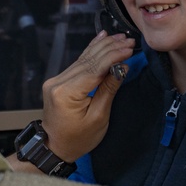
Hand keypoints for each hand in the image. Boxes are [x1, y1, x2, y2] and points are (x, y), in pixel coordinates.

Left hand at [40, 31, 134, 160]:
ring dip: (103, 47)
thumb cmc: (77, 139)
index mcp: (66, 93)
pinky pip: (78, 63)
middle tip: (129, 40)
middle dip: (111, 48)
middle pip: (88, 60)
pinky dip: (91, 51)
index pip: (94, 69)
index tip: (129, 48)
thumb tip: (121, 68)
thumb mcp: (98, 118)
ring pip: (83, 58)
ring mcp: (56, 80)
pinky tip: (101, 39)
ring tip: (120, 37)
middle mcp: (58, 83)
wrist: (55, 147)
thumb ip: (108, 90)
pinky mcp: (58, 81)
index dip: (113, 56)